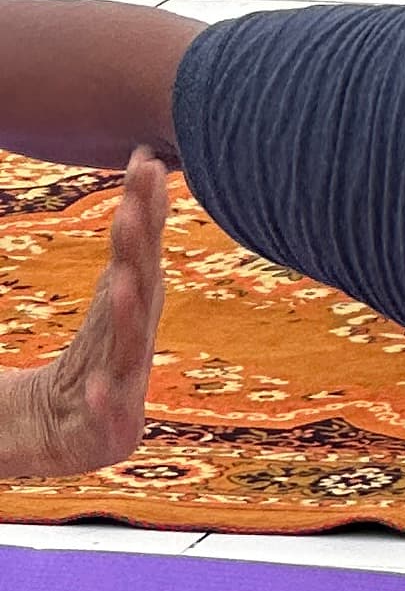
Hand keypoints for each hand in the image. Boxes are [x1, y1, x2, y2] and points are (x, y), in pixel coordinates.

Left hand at [0, 150, 168, 477]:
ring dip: (126, 315)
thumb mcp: (112, 295)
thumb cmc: (92, 361)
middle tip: (131, 208)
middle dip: (137, 249)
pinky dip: (105, 402)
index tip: (147, 163)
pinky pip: (107, 415)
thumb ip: (131, 239)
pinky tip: (97, 387)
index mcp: (136, 308)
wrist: (69, 435)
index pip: (143, 248)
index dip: (147, 207)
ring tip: (118, 284)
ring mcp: (126, 386)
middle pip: (139, 289)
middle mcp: (137, 341)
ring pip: (127, 347)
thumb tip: (149, 156)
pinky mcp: (109, 431)